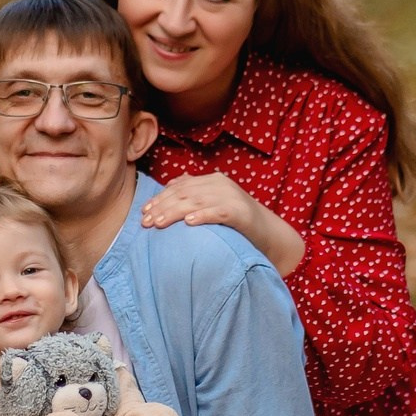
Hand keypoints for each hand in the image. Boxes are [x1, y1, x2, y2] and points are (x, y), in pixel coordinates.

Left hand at [139, 173, 305, 274]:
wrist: (271, 234)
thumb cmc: (237, 223)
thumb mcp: (214, 206)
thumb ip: (195, 197)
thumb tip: (168, 192)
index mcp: (211, 181)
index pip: (179, 187)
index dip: (160, 198)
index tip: (144, 213)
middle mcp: (220, 184)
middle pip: (184, 193)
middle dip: (162, 206)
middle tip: (146, 222)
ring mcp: (232, 196)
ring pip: (196, 201)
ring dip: (175, 212)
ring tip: (159, 223)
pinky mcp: (241, 212)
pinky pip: (218, 212)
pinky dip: (202, 216)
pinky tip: (189, 222)